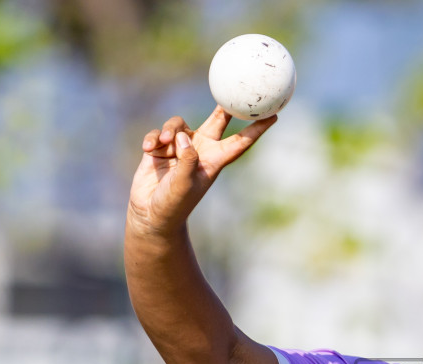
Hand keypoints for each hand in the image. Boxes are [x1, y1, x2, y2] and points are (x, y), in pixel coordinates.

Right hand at [127, 106, 275, 236]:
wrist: (151, 214)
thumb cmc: (173, 204)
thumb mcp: (183, 184)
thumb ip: (186, 159)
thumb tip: (184, 136)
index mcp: (214, 160)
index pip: (240, 142)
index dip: (257, 129)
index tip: (274, 116)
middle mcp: (200, 150)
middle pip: (217, 121)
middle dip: (224, 106)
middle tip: (231, 90)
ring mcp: (179, 148)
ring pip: (179, 124)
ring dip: (170, 129)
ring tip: (164, 142)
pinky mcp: (160, 148)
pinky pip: (158, 133)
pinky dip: (153, 138)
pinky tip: (148, 149)